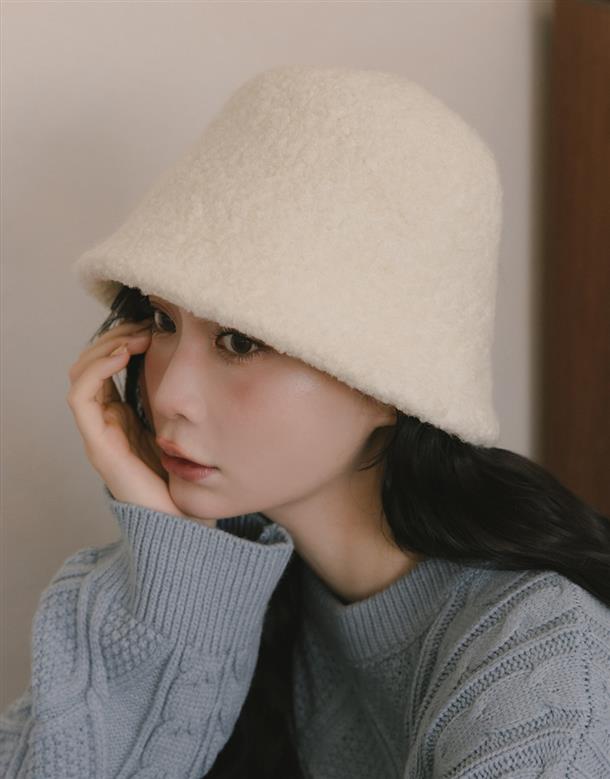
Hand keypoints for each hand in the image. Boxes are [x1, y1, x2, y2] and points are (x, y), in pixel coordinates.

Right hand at [66, 318, 216, 526]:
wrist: (184, 524)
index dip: (122, 342)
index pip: (106, 370)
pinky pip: (81, 397)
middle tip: (143, 325)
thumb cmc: (188, 481)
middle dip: (114, 338)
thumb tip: (202, 370)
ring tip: (135, 336)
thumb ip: (183, 407)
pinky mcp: (100, 444)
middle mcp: (107, 424)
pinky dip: (97, 369)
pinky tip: (123, 353)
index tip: (150, 326)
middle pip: (91, 367)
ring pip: (81, 376)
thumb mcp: (187, 431)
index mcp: (124, 419)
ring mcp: (100, 434)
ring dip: (105, 348)